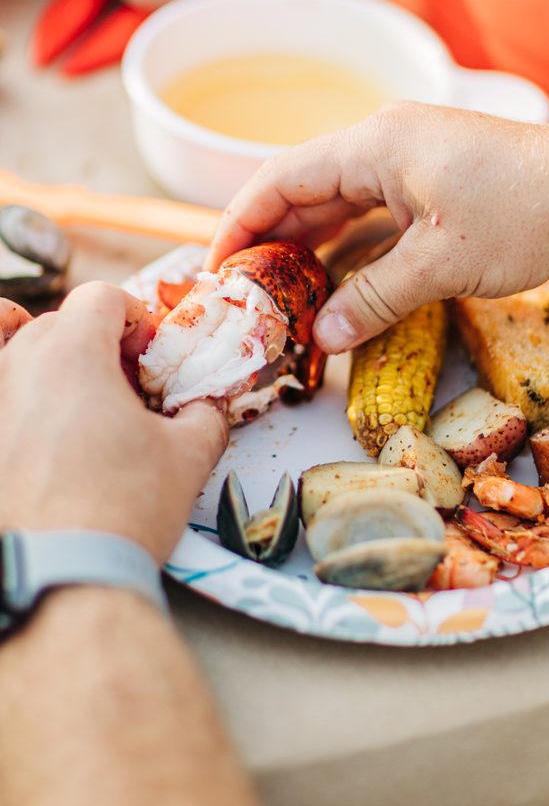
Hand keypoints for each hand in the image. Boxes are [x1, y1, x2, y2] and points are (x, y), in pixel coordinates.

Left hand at [0, 283, 227, 562]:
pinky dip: (14, 395)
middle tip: (124, 392)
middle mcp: (17, 365)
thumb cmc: (126, 509)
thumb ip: (204, 414)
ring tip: (78, 411)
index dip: (135, 318)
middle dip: (96, 346)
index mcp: (72, 353)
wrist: (62, 577)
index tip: (149, 357)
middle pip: (57, 325)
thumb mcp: (189, 455)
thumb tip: (205, 407)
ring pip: (16, 357)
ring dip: (50, 368)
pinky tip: (31, 421)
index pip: (101, 297)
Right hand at [206, 104, 548, 351]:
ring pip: (336, 203)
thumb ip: (375, 299)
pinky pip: (370, 212)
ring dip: (309, 245)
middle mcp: (381, 145)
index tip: (217, 267)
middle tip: (244, 291)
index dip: (240, 222)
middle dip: (271, 239)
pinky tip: (334, 282)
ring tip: (281, 294)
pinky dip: (348, 246)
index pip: (280, 179)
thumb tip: (324, 338)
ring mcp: (405, 161)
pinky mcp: (426, 181)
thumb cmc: (521, 213)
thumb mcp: (441, 264)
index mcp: (373, 147)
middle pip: (303, 190)